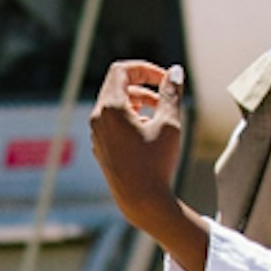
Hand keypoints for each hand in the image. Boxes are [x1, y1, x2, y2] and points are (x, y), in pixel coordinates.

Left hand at [86, 60, 209, 270]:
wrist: (141, 201)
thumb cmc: (156, 163)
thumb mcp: (169, 123)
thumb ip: (171, 93)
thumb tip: (174, 71)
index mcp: (111, 108)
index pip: (122, 70)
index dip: (145, 69)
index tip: (164, 80)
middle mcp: (98, 118)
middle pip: (117, 85)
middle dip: (143, 86)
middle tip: (165, 98)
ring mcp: (97, 133)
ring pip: (115, 103)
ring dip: (138, 102)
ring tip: (160, 115)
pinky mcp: (101, 146)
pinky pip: (112, 120)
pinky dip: (130, 117)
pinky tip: (148, 132)